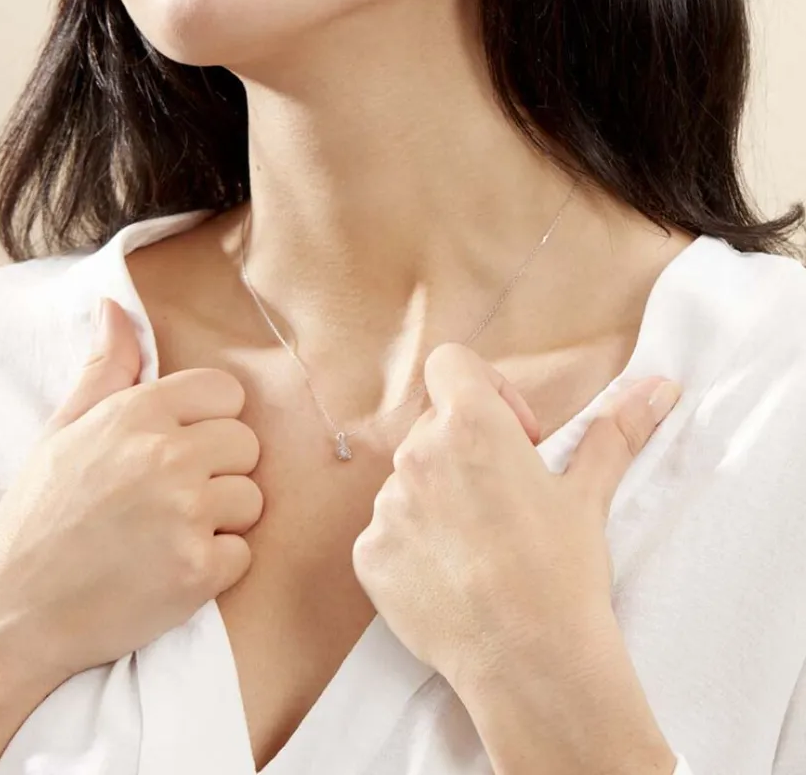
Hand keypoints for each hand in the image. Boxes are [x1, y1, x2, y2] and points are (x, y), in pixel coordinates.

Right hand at [0, 298, 263, 774]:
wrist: (11, 613)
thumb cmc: (41, 516)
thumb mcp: (64, 430)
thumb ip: (106, 368)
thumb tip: (116, 307)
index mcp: (138, 413)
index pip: (226, 392)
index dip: (210, 421)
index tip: (182, 446)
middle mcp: (168, 456)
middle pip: (247, 444)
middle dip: (219, 469)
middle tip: (170, 497)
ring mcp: (186, 514)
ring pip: (251, 499)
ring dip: (220, 520)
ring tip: (168, 534)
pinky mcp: (198, 571)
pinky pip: (244, 554)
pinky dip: (216, 567)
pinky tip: (171, 569)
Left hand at [352, 341, 681, 700]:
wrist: (530, 663)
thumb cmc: (562, 571)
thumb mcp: (588, 494)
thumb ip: (614, 431)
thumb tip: (657, 388)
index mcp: (470, 425)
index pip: (450, 363)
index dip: (485, 389)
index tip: (514, 436)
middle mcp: (417, 455)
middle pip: (434, 426)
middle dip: (467, 449)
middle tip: (505, 499)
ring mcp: (387, 505)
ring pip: (410, 479)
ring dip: (439, 497)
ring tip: (481, 545)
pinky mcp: (369, 553)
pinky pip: (388, 529)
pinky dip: (414, 543)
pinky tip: (452, 576)